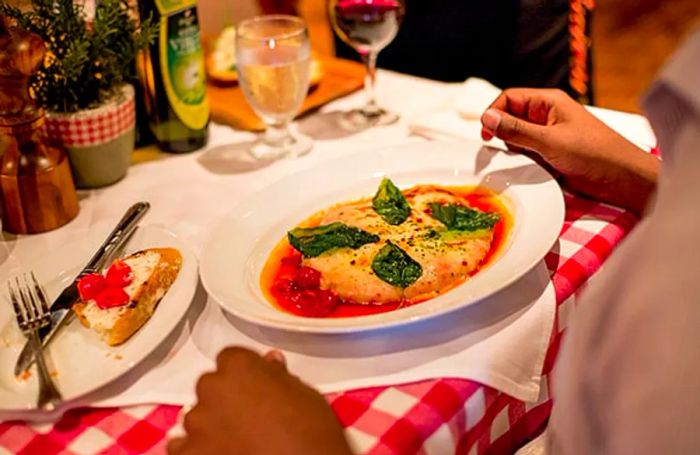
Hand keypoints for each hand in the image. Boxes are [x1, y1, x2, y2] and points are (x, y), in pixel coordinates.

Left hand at [168, 348, 352, 454]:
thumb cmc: (311, 436)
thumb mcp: (305, 396)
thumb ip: (279, 377)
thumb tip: (271, 367)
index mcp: (240, 366)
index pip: (231, 358)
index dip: (245, 372)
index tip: (255, 383)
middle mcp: (213, 389)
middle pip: (211, 386)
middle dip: (226, 397)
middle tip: (251, 415)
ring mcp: (198, 424)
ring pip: (196, 417)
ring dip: (211, 424)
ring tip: (238, 440)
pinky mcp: (189, 454)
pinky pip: (182, 446)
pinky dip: (197, 449)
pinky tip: (220, 452)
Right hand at [480, 88, 658, 215]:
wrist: (621, 177)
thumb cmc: (593, 153)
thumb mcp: (549, 141)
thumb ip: (516, 130)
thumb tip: (486, 118)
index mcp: (548, 102)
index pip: (509, 98)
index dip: (493, 113)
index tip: (485, 135)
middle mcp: (546, 115)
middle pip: (510, 118)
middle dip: (503, 134)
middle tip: (502, 151)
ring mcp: (549, 134)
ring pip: (517, 137)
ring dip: (514, 150)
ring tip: (523, 161)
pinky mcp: (551, 152)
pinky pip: (528, 153)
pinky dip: (524, 161)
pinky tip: (530, 169)